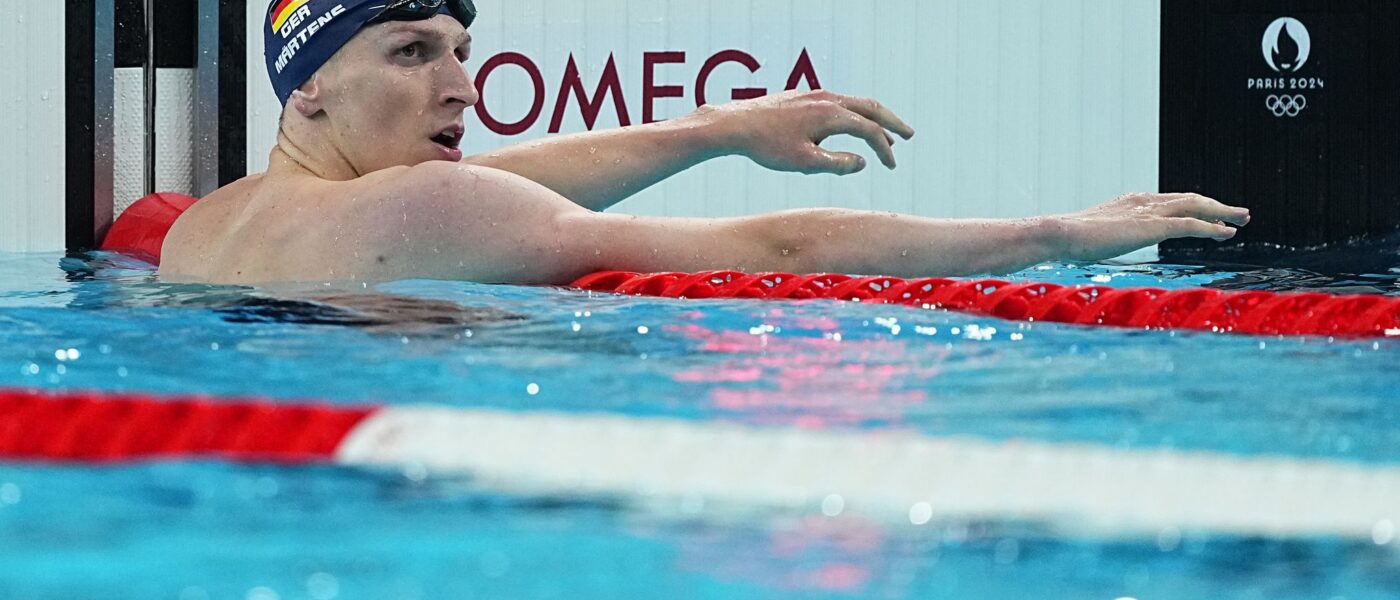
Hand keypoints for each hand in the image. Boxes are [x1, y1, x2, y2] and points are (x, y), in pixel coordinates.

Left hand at [701, 89, 915, 174]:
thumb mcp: (804, 162)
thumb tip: (862, 163)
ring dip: (871, 119)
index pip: (869, 131)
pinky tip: (848, 126)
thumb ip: (837, 164)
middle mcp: (828, 98)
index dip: (884, 149)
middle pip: (870, 107)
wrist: (735, 124)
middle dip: (892, 122)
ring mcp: (815, 94)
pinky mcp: (803, 96)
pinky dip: (852, 114)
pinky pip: (838, 103)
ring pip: (853, 103)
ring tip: (882, 136)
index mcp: (832, 115)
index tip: (892, 166)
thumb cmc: (767, 146)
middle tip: (909, 135)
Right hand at [1052, 193, 1251, 260]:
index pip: (1170, 201)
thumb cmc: (1067, 239)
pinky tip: (1226, 233)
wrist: (1060, 233)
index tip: (1209, 214)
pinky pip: (1191, 225)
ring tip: (1242, 219)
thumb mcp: (1091, 236)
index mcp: (1130, 202)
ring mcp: (1149, 212)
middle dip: (1216, 205)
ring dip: (1222, 212)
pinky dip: (1211, 228)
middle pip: (1189, 199)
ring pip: (1196, 207)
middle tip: (1238, 213)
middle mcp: (1144, 201)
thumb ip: (1102, 238)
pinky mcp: (1153, 226)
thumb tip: (1091, 248)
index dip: (1193, 207)